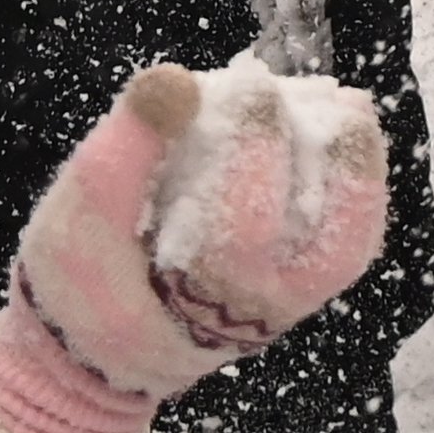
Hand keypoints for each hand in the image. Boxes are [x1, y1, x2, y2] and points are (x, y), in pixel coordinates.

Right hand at [0, 60, 391, 432]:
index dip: (253, 149)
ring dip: (357, 171)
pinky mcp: (296, 291)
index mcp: (190, 303)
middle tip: (316, 90)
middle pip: (331, 244)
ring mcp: (284, 307)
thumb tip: (175, 80)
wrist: (95, 351)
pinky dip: (350, 185)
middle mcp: (254, 315)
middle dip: (337, 159)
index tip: (248, 83)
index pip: (243, 228)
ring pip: (349, 244)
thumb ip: (121, 150)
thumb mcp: (76, 214)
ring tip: (347, 104)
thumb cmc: (77, 278)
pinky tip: (338, 130)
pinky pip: (345, 242)